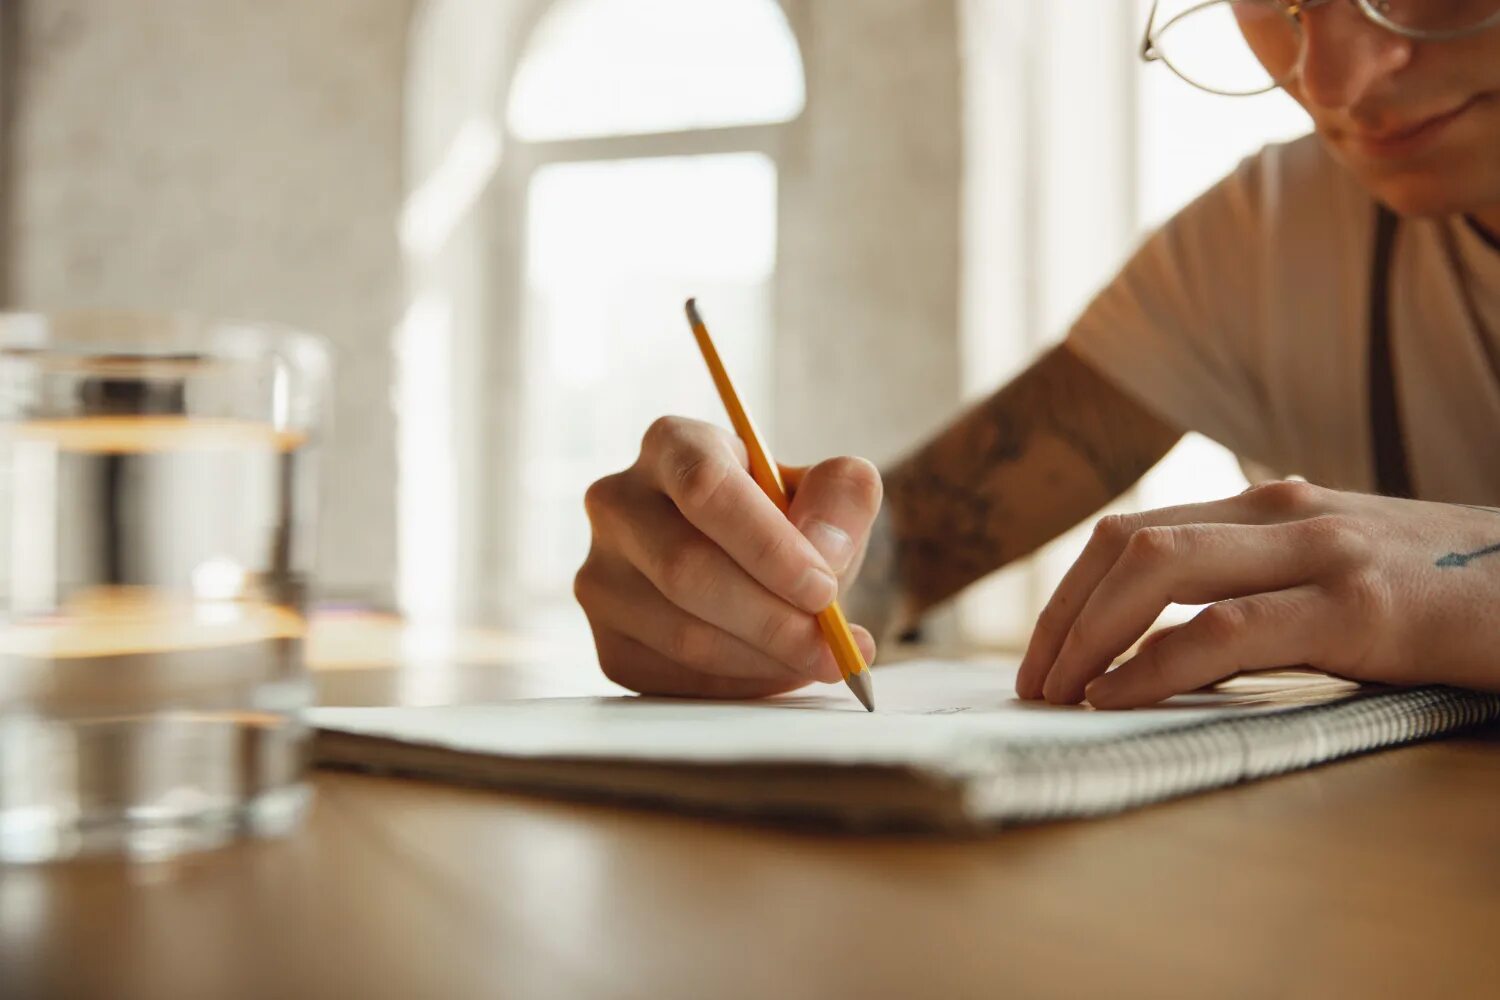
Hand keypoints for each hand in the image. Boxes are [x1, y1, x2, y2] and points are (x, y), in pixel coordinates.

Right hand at [576, 416, 882, 697]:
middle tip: (835, 647)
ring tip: (819, 658)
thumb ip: (843, 498)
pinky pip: (673, 678)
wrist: (753, 570)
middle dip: (773, 619)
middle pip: (687, 569)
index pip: (705, 488)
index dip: (767, 545)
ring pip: (683, 634)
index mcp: (671, 445)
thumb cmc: (788, 522)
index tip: (824, 588)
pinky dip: (739, 686)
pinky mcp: (608, 641)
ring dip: (764, 659)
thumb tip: (824, 552)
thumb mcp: (828, 493)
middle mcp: (618, 503)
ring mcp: (601, 576)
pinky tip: (776, 668)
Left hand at [1016, 481, 1499, 708]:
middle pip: (1126, 544)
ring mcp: (1318, 553)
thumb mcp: (1336, 573)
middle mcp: (1281, 513)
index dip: (1068, 594)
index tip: (1042, 656)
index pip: (1130, 533)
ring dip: (1088, 636)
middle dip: (1062, 616)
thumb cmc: (1444, 593)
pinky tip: (1118, 699)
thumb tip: (1163, 640)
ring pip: (1159, 569)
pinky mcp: (1357, 608)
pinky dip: (1154, 666)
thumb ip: (1257, 585)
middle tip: (1032, 685)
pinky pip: (1226, 631)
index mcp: (1268, 506)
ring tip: (1059, 696)